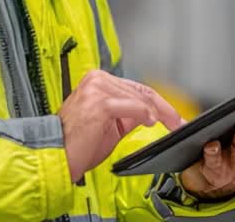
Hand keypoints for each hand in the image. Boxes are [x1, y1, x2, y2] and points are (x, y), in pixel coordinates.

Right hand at [58, 70, 183, 182]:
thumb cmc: (76, 142)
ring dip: (157, 112)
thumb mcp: (107, 123)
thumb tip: (150, 113)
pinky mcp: (100, 102)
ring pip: (139, 97)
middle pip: (141, 90)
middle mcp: (96, 80)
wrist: (56, 155)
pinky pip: (132, 106)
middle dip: (164, 108)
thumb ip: (126, 113)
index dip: (158, 103)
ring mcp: (97, 89)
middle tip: (178, 122)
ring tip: (168, 124)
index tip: (173, 117)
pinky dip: (145, 114)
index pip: (135, 88)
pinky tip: (151, 121)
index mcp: (97, 81)